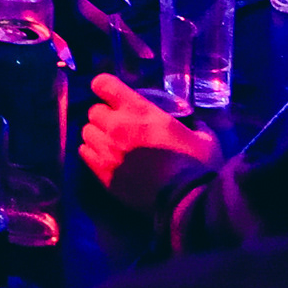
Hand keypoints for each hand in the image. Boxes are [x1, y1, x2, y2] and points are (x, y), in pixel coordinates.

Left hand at [79, 73, 220, 212]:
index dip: (105, 87)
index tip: (110, 93)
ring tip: (109, 142)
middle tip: (118, 125)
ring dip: (96, 134)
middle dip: (104, 115)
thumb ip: (192, 124)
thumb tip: (191, 123)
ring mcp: (107, 151)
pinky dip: (91, 153)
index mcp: (139, 111)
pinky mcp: (103, 174)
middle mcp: (117, 126)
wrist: (186, 202)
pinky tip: (104, 158)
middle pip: (93, 111)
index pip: (104, 84)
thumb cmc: (197, 166)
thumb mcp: (203, 137)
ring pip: (86, 132)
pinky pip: (84, 154)